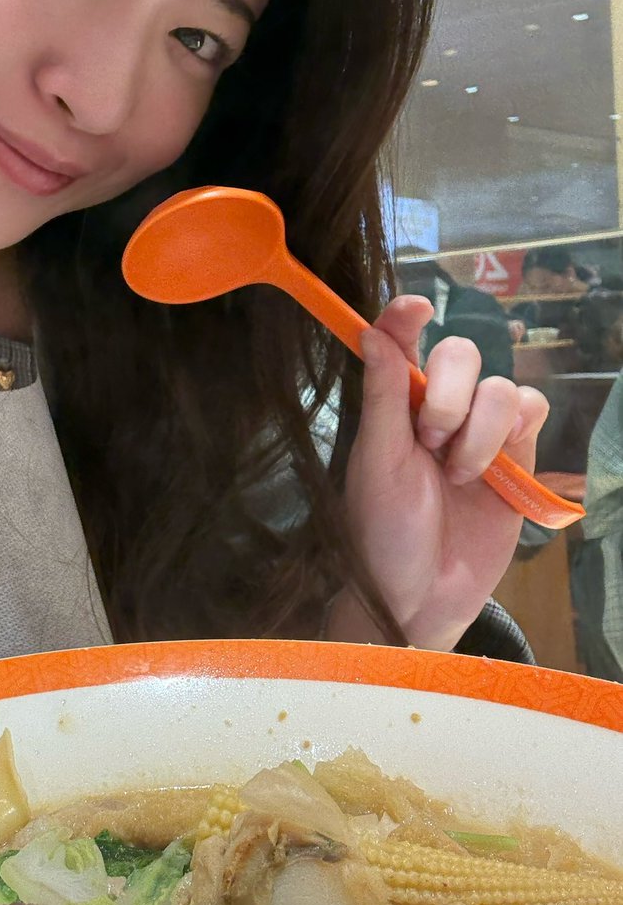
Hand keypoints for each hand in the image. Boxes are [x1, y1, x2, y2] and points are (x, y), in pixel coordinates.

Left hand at [331, 296, 548, 651]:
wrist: (422, 596)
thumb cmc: (383, 532)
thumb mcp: (375, 464)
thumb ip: (381, 397)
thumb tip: (374, 332)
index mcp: (392, 406)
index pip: (399, 342)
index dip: (405, 318)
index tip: (414, 308)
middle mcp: (436, 410)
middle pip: (459, 354)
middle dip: (448, 393)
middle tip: (429, 441)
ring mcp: (479, 432)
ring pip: (499, 385)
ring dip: (478, 429)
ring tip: (456, 474)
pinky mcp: (516, 457)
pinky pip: (530, 411)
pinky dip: (512, 432)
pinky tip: (491, 469)